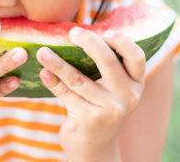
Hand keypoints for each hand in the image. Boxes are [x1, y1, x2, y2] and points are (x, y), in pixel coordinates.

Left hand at [37, 28, 145, 161]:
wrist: (95, 149)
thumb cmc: (101, 107)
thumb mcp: (113, 90)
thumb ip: (107, 66)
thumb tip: (81, 34)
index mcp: (136, 84)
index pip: (137, 58)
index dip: (123, 42)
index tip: (106, 31)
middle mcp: (127, 96)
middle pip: (108, 62)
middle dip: (89, 43)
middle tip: (72, 32)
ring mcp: (108, 109)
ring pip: (79, 79)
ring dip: (58, 63)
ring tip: (43, 52)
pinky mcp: (88, 119)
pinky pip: (66, 94)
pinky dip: (53, 81)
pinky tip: (43, 72)